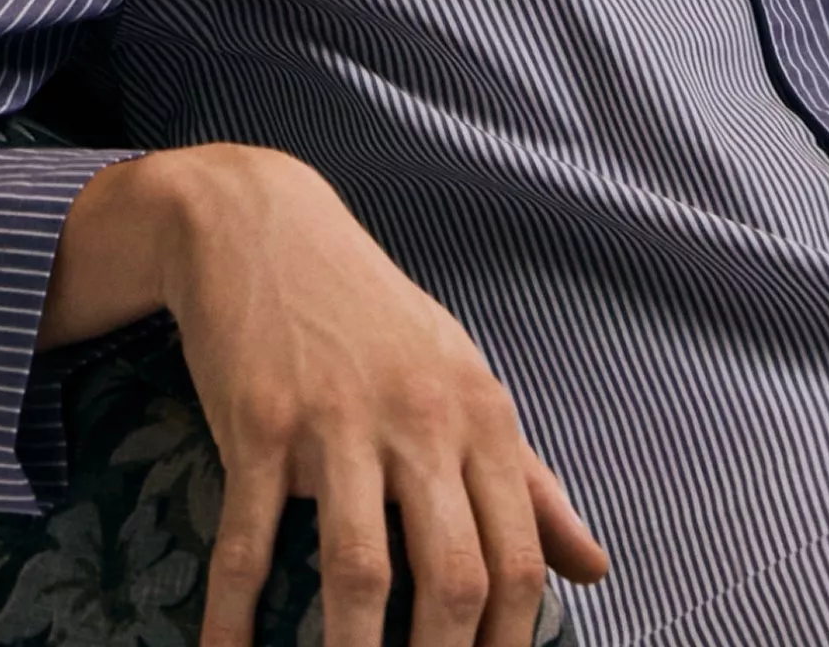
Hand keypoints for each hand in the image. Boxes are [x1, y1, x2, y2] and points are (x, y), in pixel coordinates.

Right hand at [44, 145, 609, 646]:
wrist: (259, 225)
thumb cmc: (371, 319)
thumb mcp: (463, 382)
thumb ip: (528, 479)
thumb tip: (595, 567)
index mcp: (481, 418)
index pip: (518, 560)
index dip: (508, 645)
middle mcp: (420, 421)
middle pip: (453, 577)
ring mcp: (337, 421)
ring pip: (359, 571)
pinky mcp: (258, 421)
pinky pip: (248, 538)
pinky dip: (233, 612)